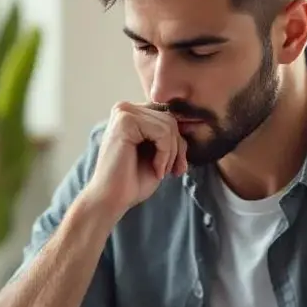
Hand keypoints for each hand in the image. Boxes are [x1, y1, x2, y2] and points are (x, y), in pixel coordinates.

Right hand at [83, 102, 187, 218]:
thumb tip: (194, 124)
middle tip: (171, 171)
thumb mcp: (159, 154)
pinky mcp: (125, 121)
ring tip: (161, 171)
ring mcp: (123, 113)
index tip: (176, 167)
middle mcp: (125, 108)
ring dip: (171, 154)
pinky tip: (156, 169)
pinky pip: (162, 132)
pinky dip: (165, 154)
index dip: (176, 143)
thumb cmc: (133, 180)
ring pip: (169, 125)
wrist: (112, 199)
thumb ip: (171, 136)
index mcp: (131, 114)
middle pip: (170, 119)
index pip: (168, 117)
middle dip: (177, 149)